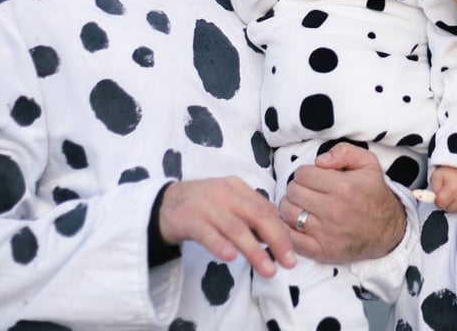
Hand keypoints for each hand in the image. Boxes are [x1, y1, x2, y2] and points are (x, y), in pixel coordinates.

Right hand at [156, 177, 294, 277]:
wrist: (163, 204)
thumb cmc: (202, 206)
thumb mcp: (228, 204)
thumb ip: (249, 216)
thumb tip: (278, 237)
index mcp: (237, 187)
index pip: (266, 208)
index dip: (282, 231)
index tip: (293, 251)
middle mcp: (223, 192)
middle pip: (256, 216)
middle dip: (276, 240)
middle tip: (289, 263)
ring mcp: (205, 204)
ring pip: (235, 228)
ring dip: (254, 251)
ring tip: (268, 270)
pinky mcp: (187, 219)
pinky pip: (206, 233)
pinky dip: (220, 245)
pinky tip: (230, 258)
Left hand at [279, 142, 405, 263]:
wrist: (388, 230)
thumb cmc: (374, 194)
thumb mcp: (368, 163)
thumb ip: (344, 152)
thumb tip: (319, 160)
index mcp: (343, 187)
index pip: (302, 174)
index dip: (305, 173)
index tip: (312, 178)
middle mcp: (333, 210)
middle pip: (293, 192)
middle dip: (297, 188)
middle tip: (306, 191)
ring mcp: (327, 233)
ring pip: (288, 214)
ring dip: (290, 207)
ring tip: (301, 205)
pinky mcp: (322, 251)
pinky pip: (292, 240)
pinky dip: (288, 230)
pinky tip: (297, 223)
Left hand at [430, 165, 456, 211]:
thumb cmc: (452, 167)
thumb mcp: (437, 174)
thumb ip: (433, 188)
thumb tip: (432, 199)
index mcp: (452, 191)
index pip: (440, 204)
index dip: (437, 199)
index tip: (439, 192)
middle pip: (449, 209)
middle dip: (446, 202)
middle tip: (447, 190)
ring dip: (454, 203)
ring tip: (455, 190)